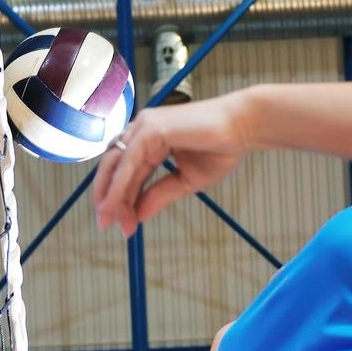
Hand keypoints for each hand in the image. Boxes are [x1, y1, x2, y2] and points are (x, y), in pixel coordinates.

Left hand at [93, 91, 252, 237]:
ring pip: (117, 163)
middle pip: (114, 166)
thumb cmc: (222, 148)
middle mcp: (142, 128)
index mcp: (150, 138)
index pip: (126, 170)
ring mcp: (145, 125)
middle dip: (108, 196)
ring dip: (111, 193)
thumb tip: (138, 217)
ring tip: (109, 219)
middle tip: (107, 224)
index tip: (124, 225)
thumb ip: (160, 195)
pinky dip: (119, 184)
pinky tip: (115, 204)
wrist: (244, 128)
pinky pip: (129, 161)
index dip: (121, 198)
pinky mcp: (151, 128)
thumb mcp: (186, 181)